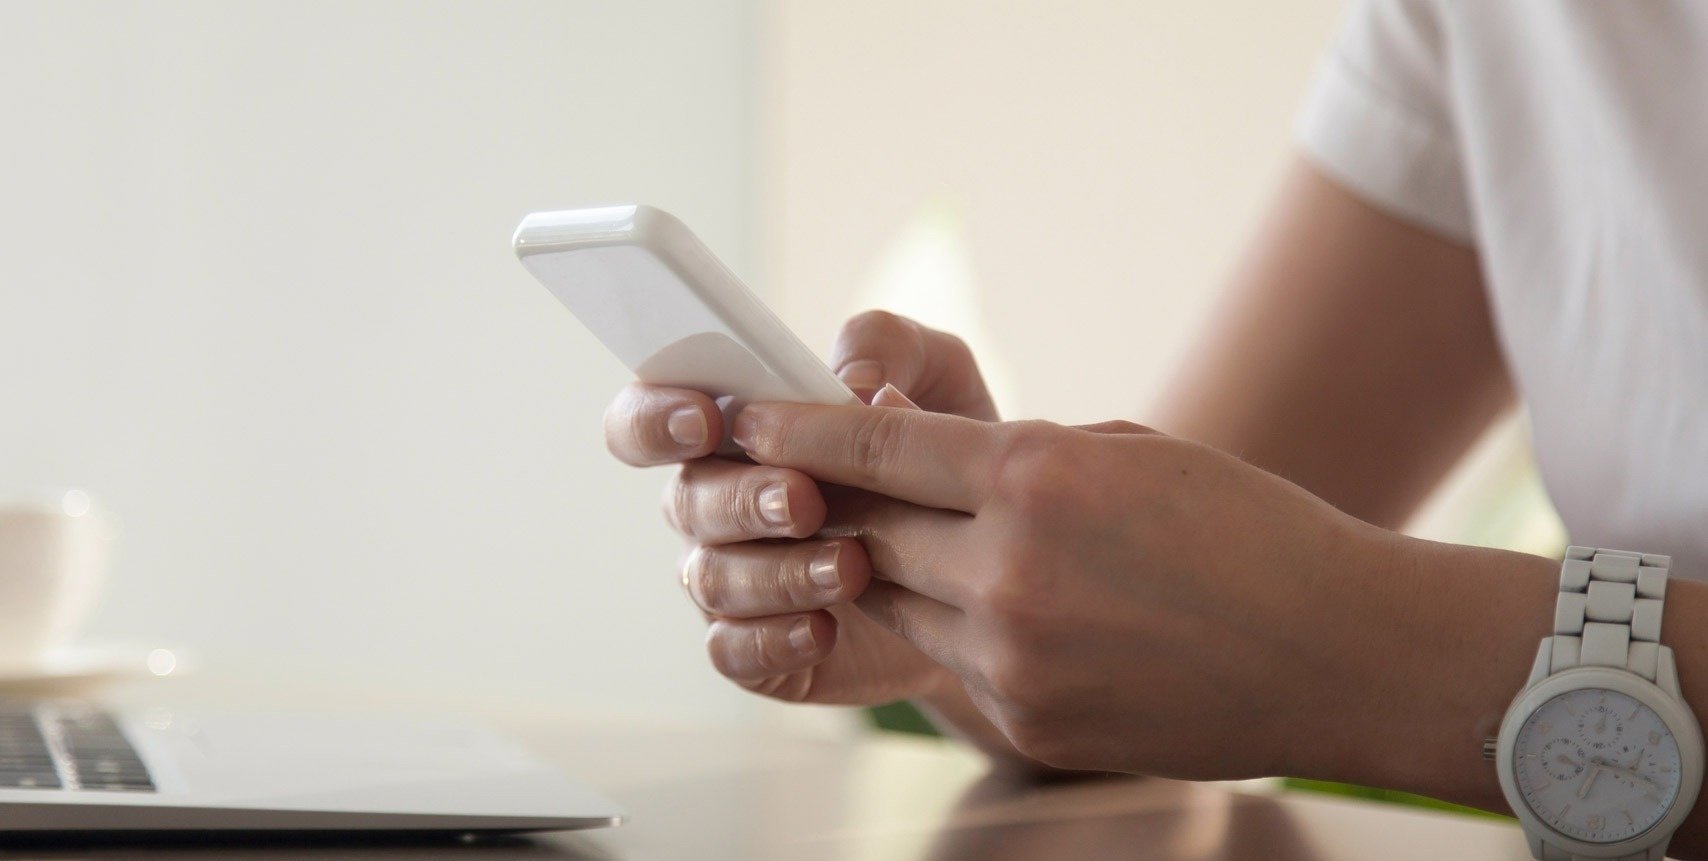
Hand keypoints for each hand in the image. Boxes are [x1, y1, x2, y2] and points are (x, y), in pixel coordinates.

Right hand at [602, 311, 997, 706]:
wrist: (993, 564)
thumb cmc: (944, 454)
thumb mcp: (938, 378)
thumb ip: (890, 346)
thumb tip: (851, 380)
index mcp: (732, 432)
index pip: (647, 416)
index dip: (655, 418)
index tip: (706, 421)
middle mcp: (715, 504)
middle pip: (686, 500)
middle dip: (743, 499)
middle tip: (806, 500)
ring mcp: (731, 580)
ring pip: (712, 578)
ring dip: (776, 572)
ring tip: (849, 568)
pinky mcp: (758, 650)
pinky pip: (732, 651)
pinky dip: (774, 640)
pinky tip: (825, 628)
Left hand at [729, 401, 1403, 778]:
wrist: (1340, 652)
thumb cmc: (1251, 533)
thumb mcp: (1128, 452)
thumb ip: (1018, 456)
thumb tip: (929, 455)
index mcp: (1034, 478)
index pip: (874, 447)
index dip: (797, 430)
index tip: (748, 418)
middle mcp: (1009, 570)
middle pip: (866, 531)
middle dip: (836, 505)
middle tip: (816, 485)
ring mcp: (1013, 656)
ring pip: (899, 603)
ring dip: (897, 572)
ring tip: (939, 549)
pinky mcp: (1026, 720)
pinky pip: (951, 662)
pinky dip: (959, 631)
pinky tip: (1016, 613)